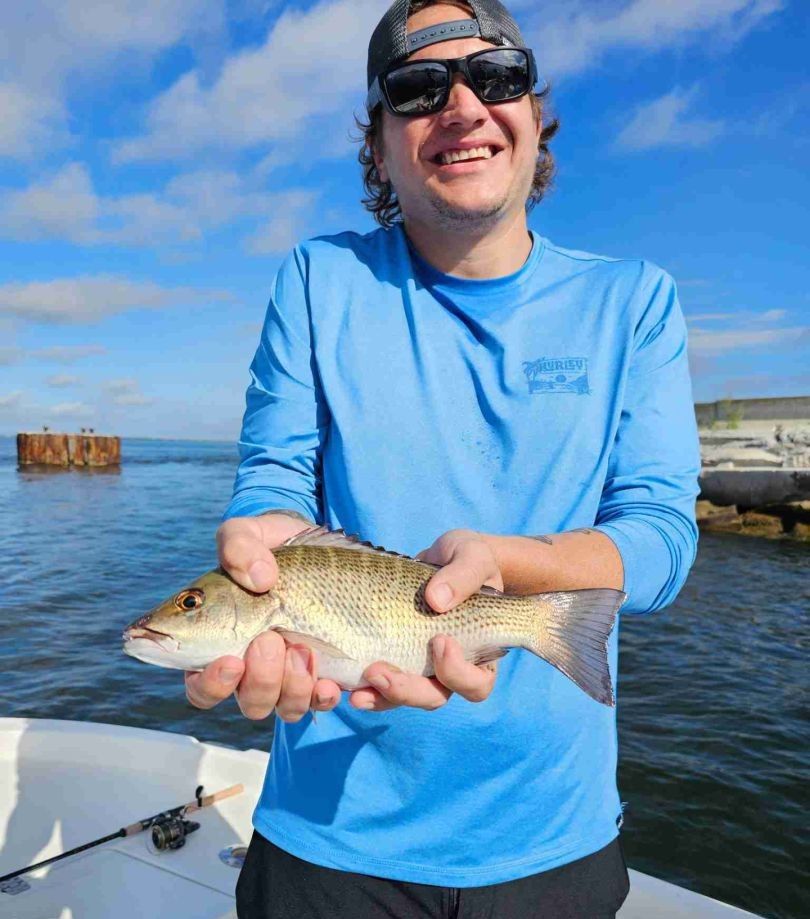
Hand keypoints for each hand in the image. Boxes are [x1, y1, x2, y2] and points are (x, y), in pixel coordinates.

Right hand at [184, 514, 342, 721]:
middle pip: (250, 702)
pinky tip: (333, 679)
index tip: (231, 660)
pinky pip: (326, 699)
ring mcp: (293, 673)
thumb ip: (237, 546)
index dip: (212, 684)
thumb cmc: (268, 545)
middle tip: (271, 640)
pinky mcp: (328, 671)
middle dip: (261, 679)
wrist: (317, 546)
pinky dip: (328, 695)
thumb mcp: (247, 532)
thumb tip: (261, 578)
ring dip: (294, 687)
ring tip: (303, 648)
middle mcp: (254, 668)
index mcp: (220, 643)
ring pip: (287, 706)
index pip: (203, 687)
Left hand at [349, 529, 503, 711]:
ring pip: (403, 696)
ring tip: (355, 692)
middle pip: (433, 697)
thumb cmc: (467, 559)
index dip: (458, 674)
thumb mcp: (472, 557)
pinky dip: (362, 685)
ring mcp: (420, 666)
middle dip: (405, 690)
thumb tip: (435, 599)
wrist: (445, 556)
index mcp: (480, 652)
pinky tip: (342, 682)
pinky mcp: (394, 656)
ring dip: (379, 696)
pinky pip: (380, 683)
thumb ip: (462, 575)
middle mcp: (450, 668)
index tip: (440, 641)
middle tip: (378, 672)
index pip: (476, 684)